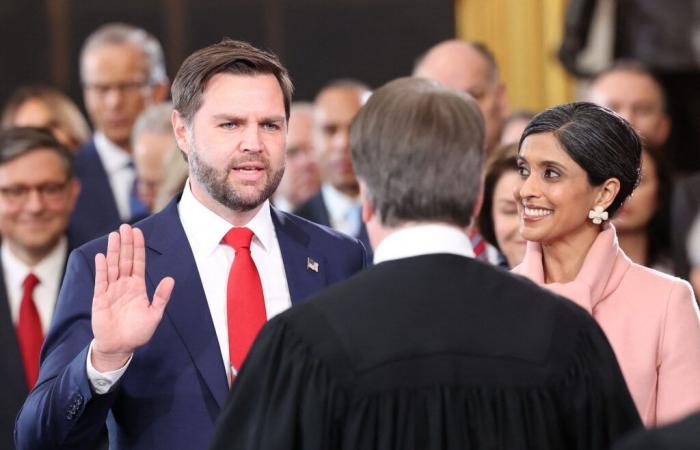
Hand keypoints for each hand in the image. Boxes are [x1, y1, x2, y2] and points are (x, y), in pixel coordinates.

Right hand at [91, 224, 174, 371]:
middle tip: (125, 226)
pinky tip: (102, 256)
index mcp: (137, 287)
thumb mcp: (154, 314)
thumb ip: (161, 296)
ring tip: (115, 235)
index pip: (138, 263)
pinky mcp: (100, 298)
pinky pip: (101, 280)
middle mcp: (124, 285)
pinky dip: (102, 268)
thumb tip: (170, 279)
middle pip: (125, 260)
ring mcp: (111, 290)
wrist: (120, 347)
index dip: (138, 248)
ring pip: (113, 266)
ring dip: (114, 251)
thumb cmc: (138, 332)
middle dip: (126, 243)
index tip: (138, 232)